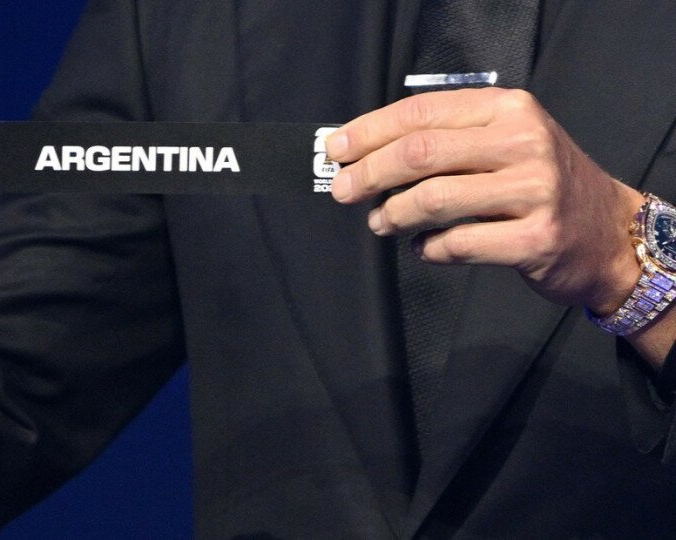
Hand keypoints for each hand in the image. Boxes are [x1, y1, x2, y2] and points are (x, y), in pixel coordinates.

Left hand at [326, 88, 645, 315]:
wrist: (607, 233)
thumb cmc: (539, 184)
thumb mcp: (503, 141)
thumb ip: (445, 140)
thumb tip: (364, 154)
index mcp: (507, 109)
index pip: (421, 112)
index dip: (369, 132)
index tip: (336, 152)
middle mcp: (523, 142)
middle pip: (420, 153)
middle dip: (370, 174)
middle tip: (343, 191)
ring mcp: (533, 191)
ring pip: (433, 199)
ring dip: (393, 214)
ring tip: (381, 222)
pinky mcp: (535, 239)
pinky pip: (457, 244)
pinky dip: (428, 249)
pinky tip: (424, 247)